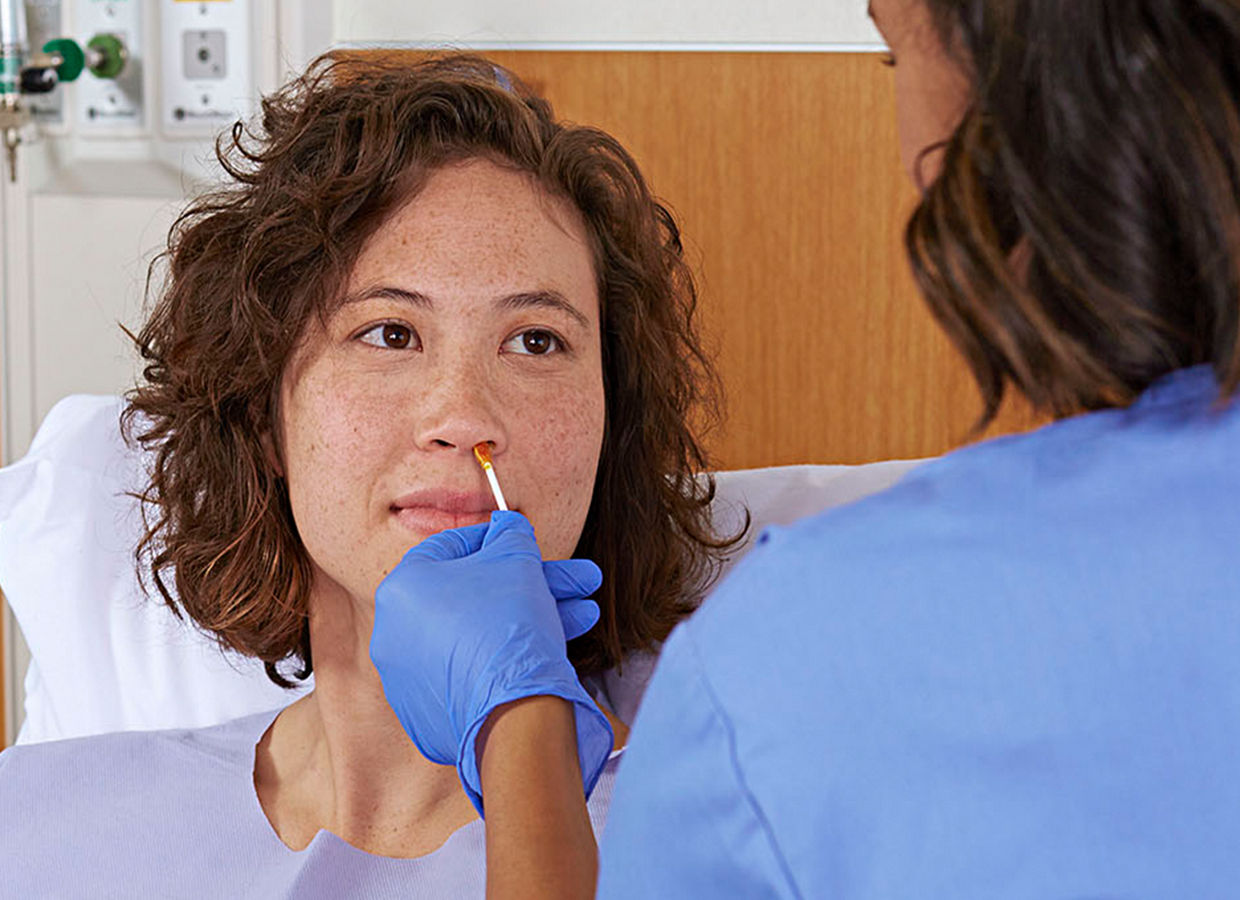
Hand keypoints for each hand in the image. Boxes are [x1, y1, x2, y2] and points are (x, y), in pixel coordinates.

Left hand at [370, 510, 614, 815]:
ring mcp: (411, 679)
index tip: (525, 542)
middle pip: (476, 596)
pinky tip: (554, 649)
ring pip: (482, 635)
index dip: (497, 540)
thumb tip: (508, 526)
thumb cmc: (507, 625)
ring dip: (535, 619)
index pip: (450, 547)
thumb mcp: (516, 559)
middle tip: (576, 582)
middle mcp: (395, 634)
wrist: (512, 713)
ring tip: (584, 615)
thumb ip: (511, 535)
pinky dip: (509, 658)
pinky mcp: (432, 714)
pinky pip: (475, 672)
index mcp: (401, 588)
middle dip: (534, 585)